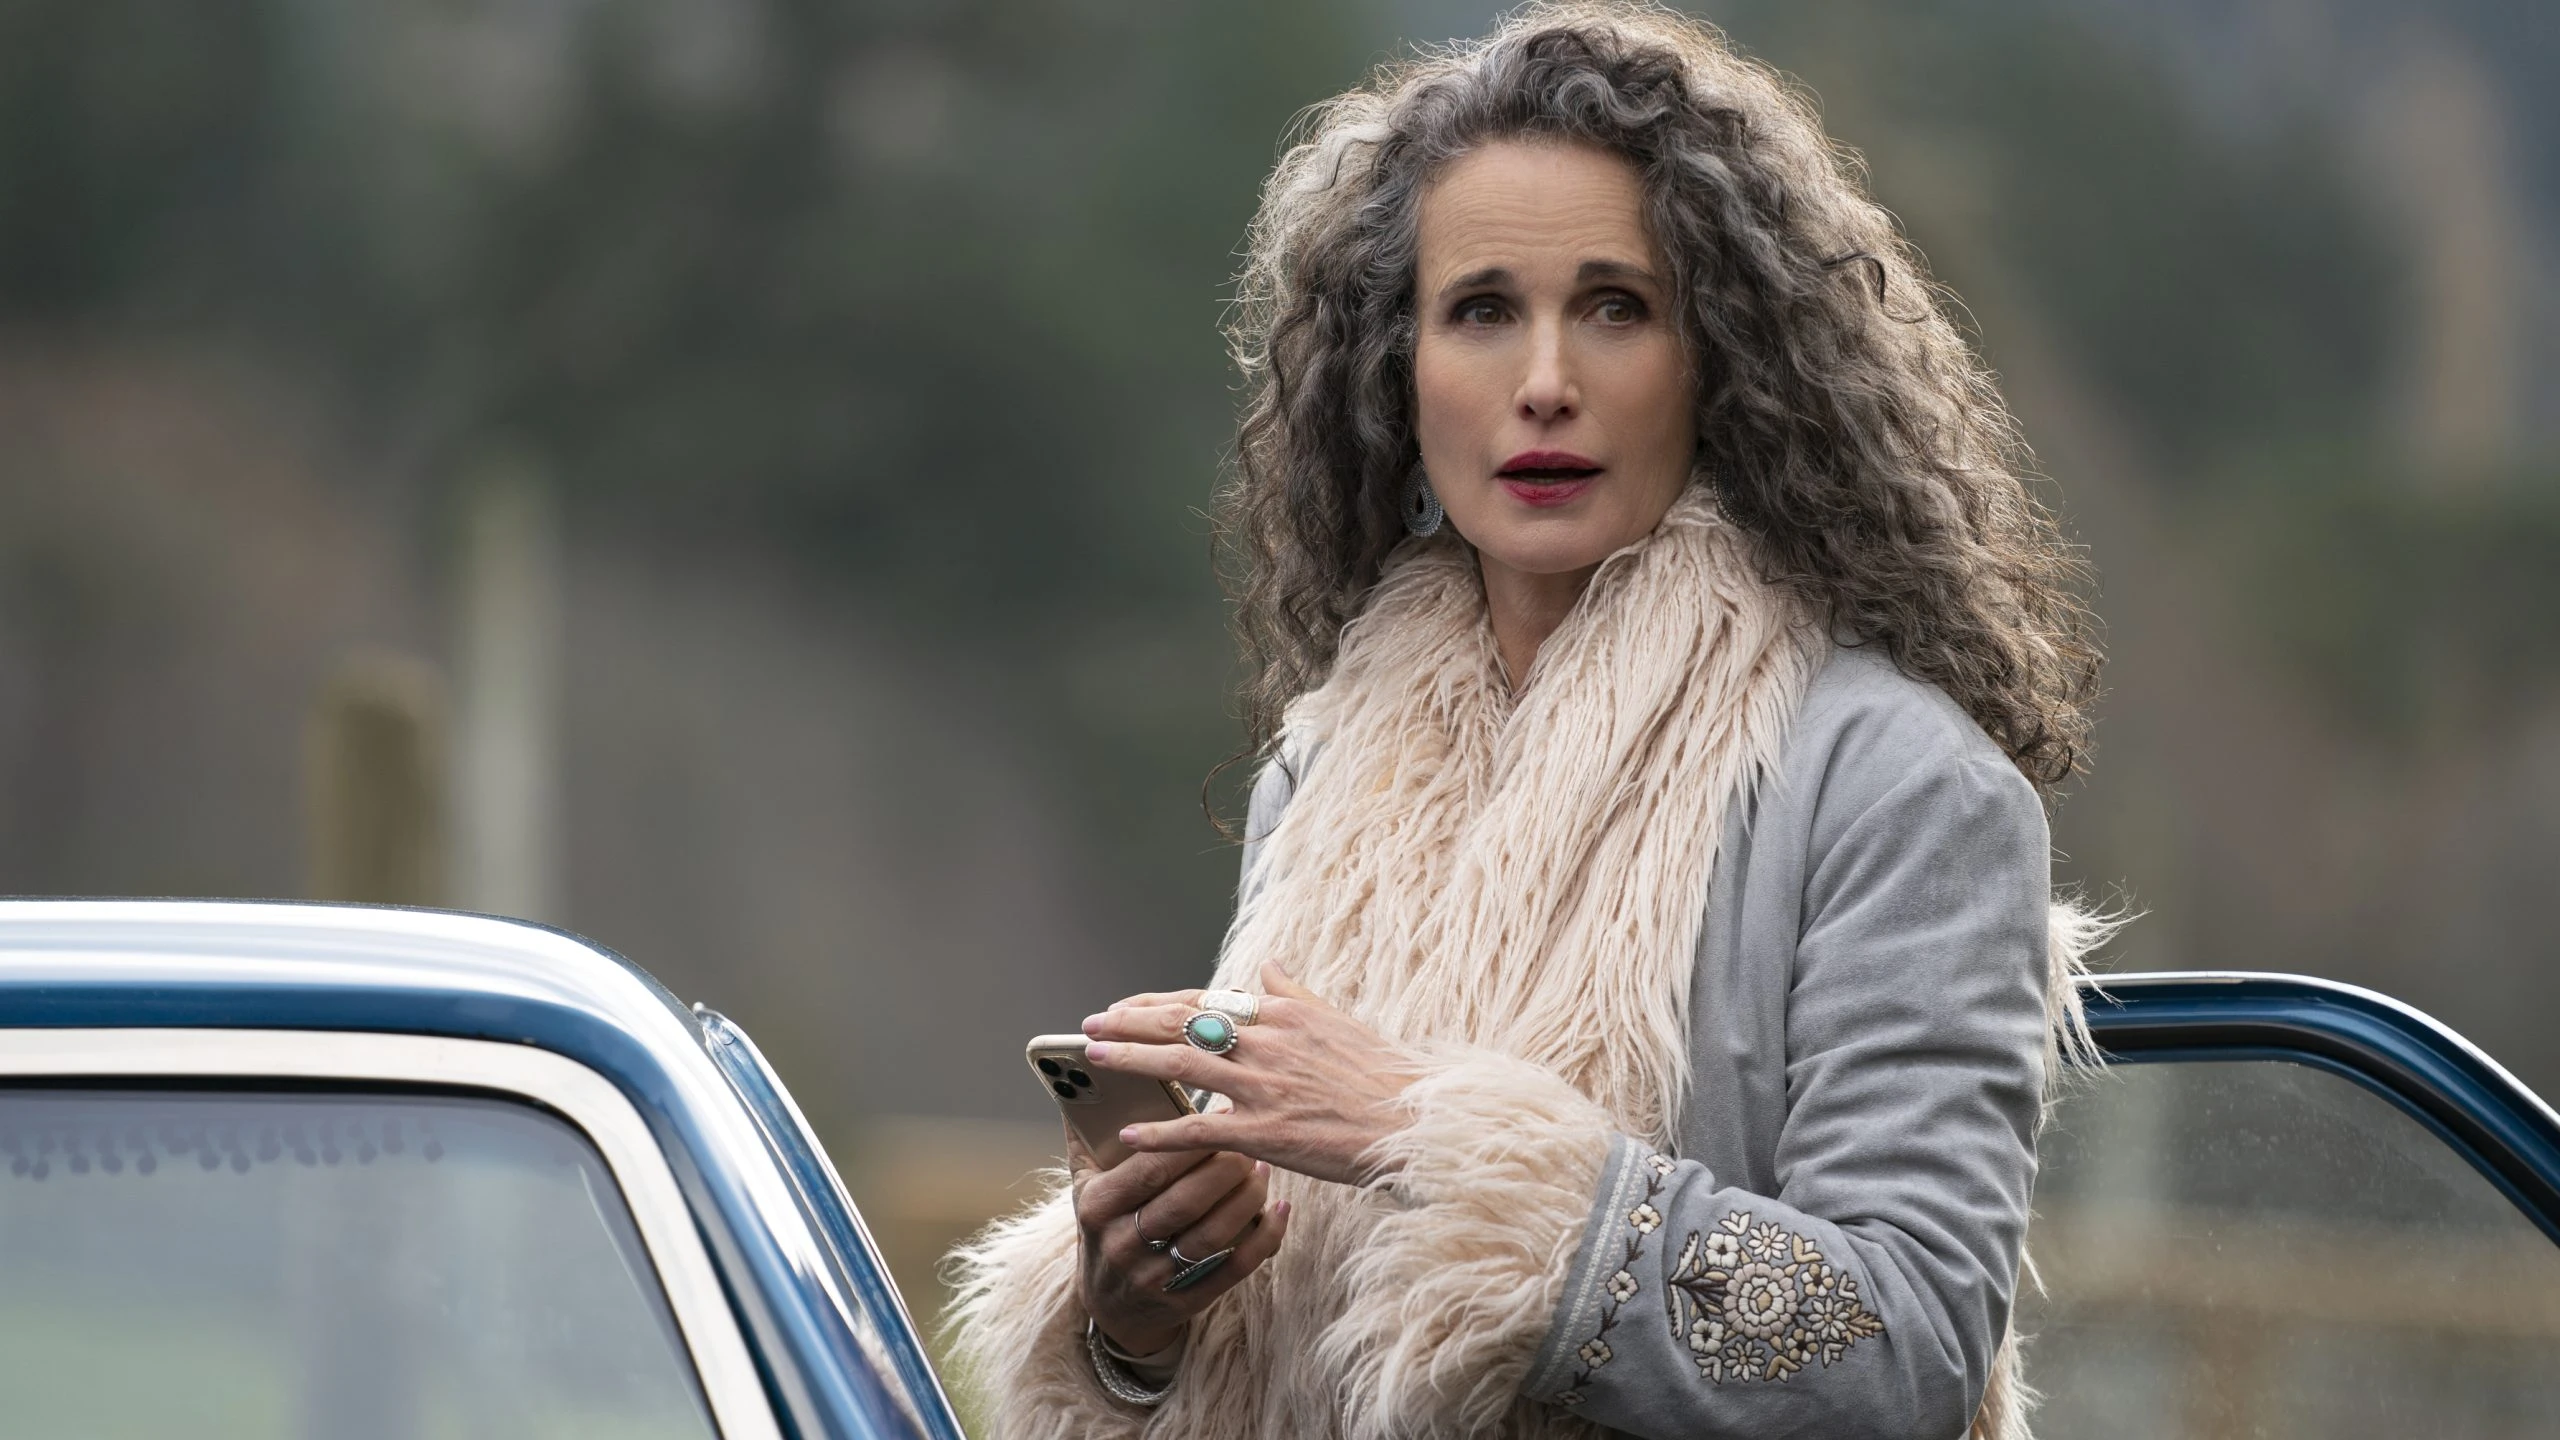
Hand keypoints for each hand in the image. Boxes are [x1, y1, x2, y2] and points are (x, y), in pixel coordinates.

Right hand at [1068, 1122, 1290, 1357]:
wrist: (1109, 1305)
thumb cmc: (1104, 1226)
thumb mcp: (1084, 1185)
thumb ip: (1086, 1136)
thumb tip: (1077, 1077)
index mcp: (1098, 1207)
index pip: (1147, 1170)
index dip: (1186, 1141)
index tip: (1218, 1113)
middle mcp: (1123, 1244)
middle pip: (1185, 1201)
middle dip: (1223, 1167)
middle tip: (1250, 1138)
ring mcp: (1155, 1277)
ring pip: (1212, 1235)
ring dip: (1246, 1198)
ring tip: (1263, 1167)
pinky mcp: (1186, 1301)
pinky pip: (1234, 1270)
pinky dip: (1264, 1239)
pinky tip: (1281, 1210)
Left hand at [1083, 961, 1420, 1187]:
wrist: (1416, 1124)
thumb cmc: (1384, 1077)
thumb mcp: (1340, 1021)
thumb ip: (1295, 994)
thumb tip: (1267, 964)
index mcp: (1282, 1015)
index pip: (1204, 1003)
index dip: (1156, 1005)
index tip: (1122, 1008)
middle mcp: (1267, 1043)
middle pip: (1182, 1025)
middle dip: (1130, 1023)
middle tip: (1091, 1026)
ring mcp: (1264, 1087)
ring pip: (1180, 1067)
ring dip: (1131, 1060)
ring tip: (1094, 1058)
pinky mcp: (1267, 1132)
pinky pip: (1201, 1130)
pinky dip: (1162, 1132)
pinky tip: (1130, 1135)